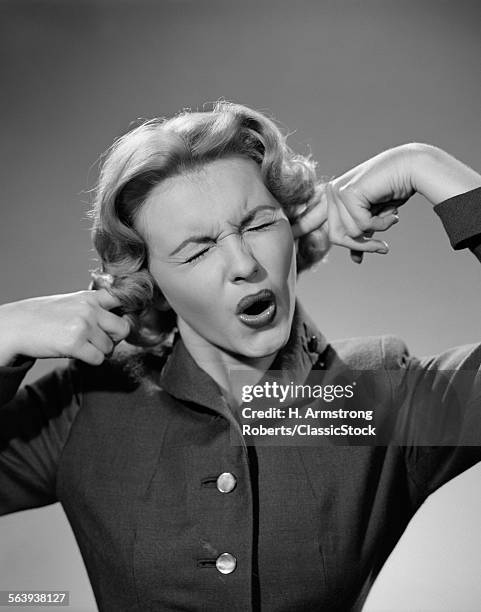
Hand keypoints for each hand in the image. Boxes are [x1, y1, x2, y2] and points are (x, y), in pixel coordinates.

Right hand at [0, 289, 130, 365]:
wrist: (17, 326)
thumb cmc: (44, 317)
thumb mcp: (71, 302)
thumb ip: (94, 307)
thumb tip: (120, 320)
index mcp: (89, 297)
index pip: (122, 299)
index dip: (126, 312)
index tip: (123, 320)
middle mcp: (89, 309)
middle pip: (123, 328)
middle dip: (115, 339)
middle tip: (100, 341)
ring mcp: (83, 326)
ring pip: (110, 347)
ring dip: (99, 351)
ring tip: (82, 346)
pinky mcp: (75, 344)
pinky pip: (98, 358)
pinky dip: (91, 360)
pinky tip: (78, 353)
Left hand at [292, 145, 416, 262]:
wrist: (410, 168)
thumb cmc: (393, 189)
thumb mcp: (373, 216)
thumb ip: (360, 235)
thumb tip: (356, 260)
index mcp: (332, 198)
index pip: (311, 218)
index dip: (298, 229)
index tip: (287, 236)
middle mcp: (330, 193)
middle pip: (335, 238)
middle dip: (362, 244)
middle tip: (382, 246)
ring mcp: (337, 192)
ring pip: (349, 234)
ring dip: (376, 231)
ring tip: (390, 217)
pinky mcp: (347, 193)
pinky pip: (361, 226)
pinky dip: (382, 223)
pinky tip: (392, 211)